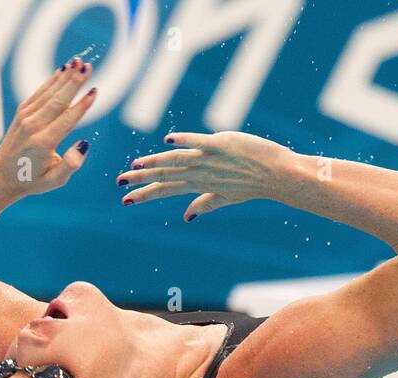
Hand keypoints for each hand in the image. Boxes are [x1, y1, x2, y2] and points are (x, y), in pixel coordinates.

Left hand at [0, 57, 96, 199]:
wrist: (2, 174)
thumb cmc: (32, 180)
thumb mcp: (54, 181)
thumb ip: (70, 165)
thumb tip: (84, 145)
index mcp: (43, 143)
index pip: (67, 120)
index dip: (82, 105)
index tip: (94, 91)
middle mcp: (33, 126)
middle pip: (58, 100)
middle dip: (74, 82)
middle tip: (88, 67)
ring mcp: (26, 117)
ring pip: (49, 92)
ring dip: (65, 76)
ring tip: (79, 62)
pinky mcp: (22, 112)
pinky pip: (40, 93)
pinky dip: (52, 81)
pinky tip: (63, 70)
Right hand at [116, 131, 294, 219]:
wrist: (277, 175)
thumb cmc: (252, 184)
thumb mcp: (226, 197)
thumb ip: (204, 204)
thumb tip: (187, 217)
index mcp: (200, 184)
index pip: (167, 189)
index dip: (146, 194)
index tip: (126, 199)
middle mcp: (201, 174)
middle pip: (166, 176)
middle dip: (141, 179)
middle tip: (119, 182)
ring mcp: (210, 159)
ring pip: (178, 161)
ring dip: (156, 163)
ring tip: (136, 166)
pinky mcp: (221, 145)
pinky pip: (200, 143)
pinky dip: (186, 142)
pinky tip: (169, 141)